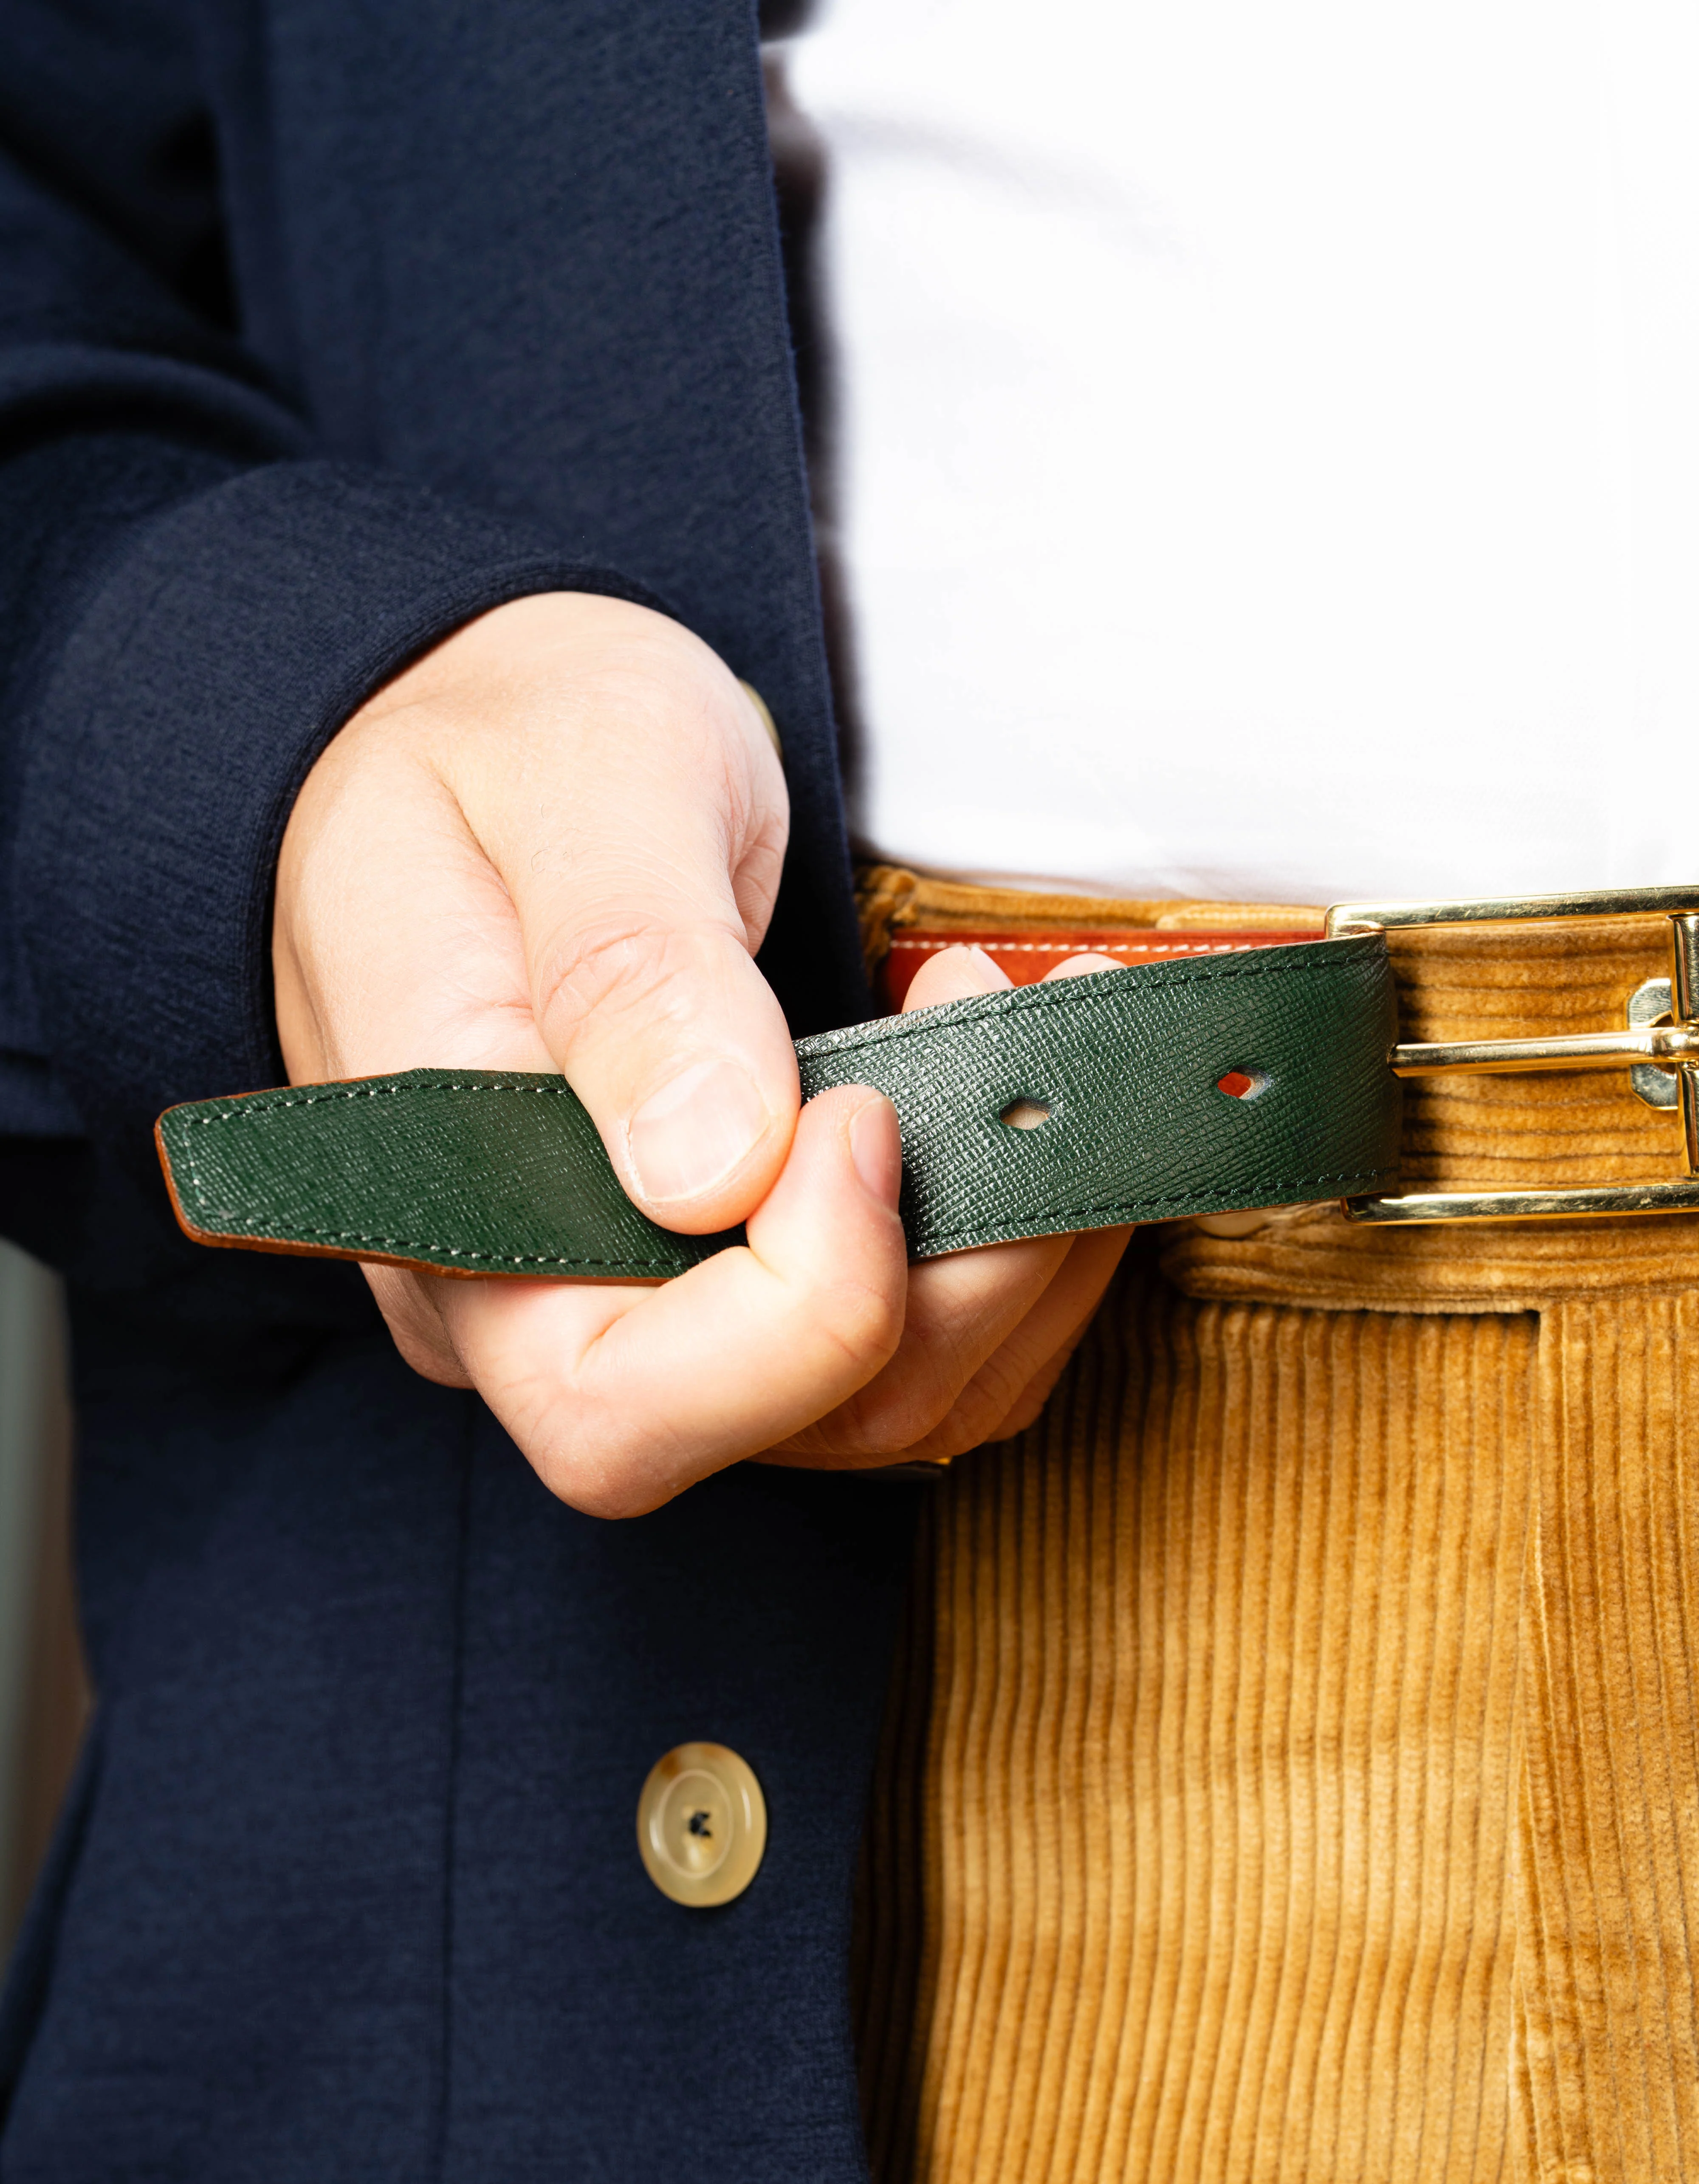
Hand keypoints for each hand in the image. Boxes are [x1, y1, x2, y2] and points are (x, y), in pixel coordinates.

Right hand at [273, 592, 1129, 1515]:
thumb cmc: (509, 740)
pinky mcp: (741, 1282)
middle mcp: (542, 1303)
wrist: (506, 736)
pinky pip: (919, 1347)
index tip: (866, 1112)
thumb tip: (711, 1169)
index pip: (616, 1406)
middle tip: (983, 1016)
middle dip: (952, 1262)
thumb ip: (631, 971)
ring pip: (887, 1404)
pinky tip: (1008, 1088)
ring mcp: (647, 1309)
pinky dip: (1015, 1243)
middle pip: (788, 1427)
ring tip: (1011, 1024)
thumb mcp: (574, 784)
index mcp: (453, 1204)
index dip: (795, 1310)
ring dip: (1012, 1244)